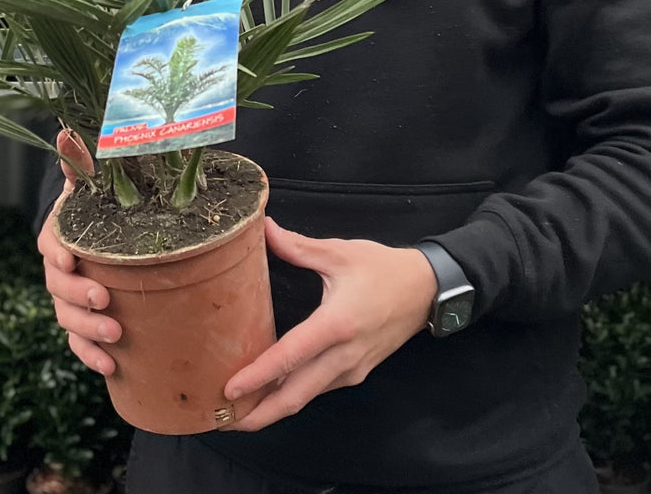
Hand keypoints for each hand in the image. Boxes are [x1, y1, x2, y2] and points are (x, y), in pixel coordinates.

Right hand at [36, 129, 121, 374]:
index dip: (57, 253)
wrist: (115, 237)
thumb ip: (82, 162)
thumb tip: (66, 131)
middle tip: (105, 300)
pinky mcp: (83, 324)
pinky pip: (78, 344)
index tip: (72, 259)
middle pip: (58, 288)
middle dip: (78, 297)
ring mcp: (70, 299)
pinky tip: (110, 366)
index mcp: (60, 235)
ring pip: (67, 319)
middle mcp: (60, 270)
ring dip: (87, 330)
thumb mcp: (97, 183)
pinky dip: (90, 356)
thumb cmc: (104, 207)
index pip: (49, 244)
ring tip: (115, 334)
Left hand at [224, 218, 437, 430]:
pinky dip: (294, 395)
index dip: (258, 376)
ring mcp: (352, 369)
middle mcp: (344, 355)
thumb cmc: (382, 269)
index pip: (290, 356)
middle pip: (296, 395)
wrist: (426, 290)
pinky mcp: (357, 373)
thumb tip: (265, 229)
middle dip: (259, 413)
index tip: (230, 390)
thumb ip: (298, 247)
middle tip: (224, 421)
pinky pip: (320, 389)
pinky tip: (273, 392)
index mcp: (336, 324)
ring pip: (307, 397)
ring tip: (241, 411)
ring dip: (274, 407)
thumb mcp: (339, 253)